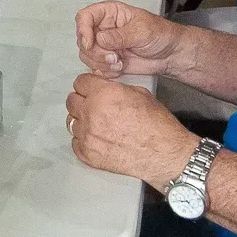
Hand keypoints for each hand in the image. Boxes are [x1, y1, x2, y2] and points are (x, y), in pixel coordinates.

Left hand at [65, 74, 198, 186]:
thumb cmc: (157, 125)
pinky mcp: (87, 154)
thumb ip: (114, 88)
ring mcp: (87, 135)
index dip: (88, 85)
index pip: (80, 82)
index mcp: (104, 94)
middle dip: (82, 101)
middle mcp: (91, 113)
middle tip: (94, 106)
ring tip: (98, 125)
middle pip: (71, 101)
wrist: (165, 153)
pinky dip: (84, 141)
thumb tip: (101, 84)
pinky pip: (76, 142)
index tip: (91, 89)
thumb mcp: (139, 94)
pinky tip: (98, 139)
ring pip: (71, 122)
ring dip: (82, 121)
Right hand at [75, 0, 185, 78]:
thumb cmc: (161, 35)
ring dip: (101, 63)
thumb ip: (120, 36)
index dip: (83, 30)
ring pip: (86, 55)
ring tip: (120, 64)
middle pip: (82, 39)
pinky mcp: (108, 60)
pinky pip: (95, 67)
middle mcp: (103, 28)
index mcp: (110, 13)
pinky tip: (120, 69)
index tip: (90, 44)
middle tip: (114, 58)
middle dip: (95, 52)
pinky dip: (105, 71)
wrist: (171, 55)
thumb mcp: (142, 31)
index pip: (85, 16)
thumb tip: (100, 38)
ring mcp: (104, 45)